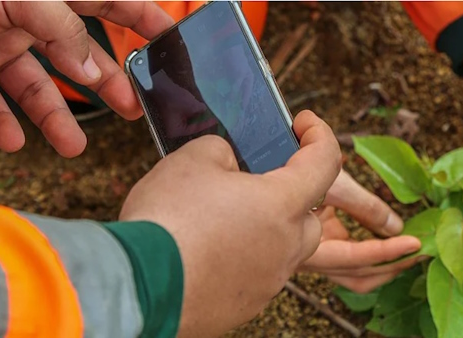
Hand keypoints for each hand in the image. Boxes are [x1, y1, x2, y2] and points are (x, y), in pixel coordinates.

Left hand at [0, 2, 173, 157]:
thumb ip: (60, 28)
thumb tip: (93, 70)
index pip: (107, 0)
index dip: (141, 16)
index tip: (169, 36)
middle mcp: (24, 18)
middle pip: (77, 55)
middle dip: (107, 84)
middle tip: (132, 109)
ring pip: (34, 87)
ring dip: (55, 118)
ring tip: (73, 147)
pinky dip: (0, 123)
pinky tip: (15, 140)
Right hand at [119, 111, 340, 336]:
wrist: (137, 286)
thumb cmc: (167, 222)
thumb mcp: (194, 157)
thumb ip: (224, 150)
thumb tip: (228, 161)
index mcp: (283, 205)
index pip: (326, 162)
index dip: (319, 135)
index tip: (305, 124)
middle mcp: (286, 248)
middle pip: (308, 214)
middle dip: (293, 193)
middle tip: (258, 179)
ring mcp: (268, 282)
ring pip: (283, 248)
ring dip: (265, 228)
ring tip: (224, 217)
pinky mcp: (246, 305)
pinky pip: (256, 273)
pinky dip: (242, 258)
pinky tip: (209, 249)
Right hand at [298, 170, 421, 293]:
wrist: (264, 166)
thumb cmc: (289, 169)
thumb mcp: (332, 184)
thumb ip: (365, 207)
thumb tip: (396, 227)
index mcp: (305, 247)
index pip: (355, 258)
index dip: (387, 252)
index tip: (415, 242)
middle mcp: (309, 258)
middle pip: (359, 276)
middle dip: (393, 267)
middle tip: (423, 253)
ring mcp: (315, 254)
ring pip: (355, 273)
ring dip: (385, 264)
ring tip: (412, 249)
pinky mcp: (319, 244)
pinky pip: (351, 259)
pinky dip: (373, 253)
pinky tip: (390, 237)